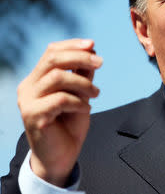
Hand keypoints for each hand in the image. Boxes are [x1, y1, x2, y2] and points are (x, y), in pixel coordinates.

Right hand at [17, 39, 101, 186]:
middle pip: (53, 60)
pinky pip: (60, 99)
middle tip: (100, 63)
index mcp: (37, 79)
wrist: (61, 156)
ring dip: (83, 83)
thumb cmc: (69, 122)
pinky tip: (85, 109)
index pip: (51, 52)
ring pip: (58, 77)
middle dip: (80, 57)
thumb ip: (82, 73)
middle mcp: (28, 87)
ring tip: (95, 94)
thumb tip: (92, 49)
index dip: (72, 45)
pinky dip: (79, 102)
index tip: (93, 44)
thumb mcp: (80, 93)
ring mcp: (27, 102)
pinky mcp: (33, 116)